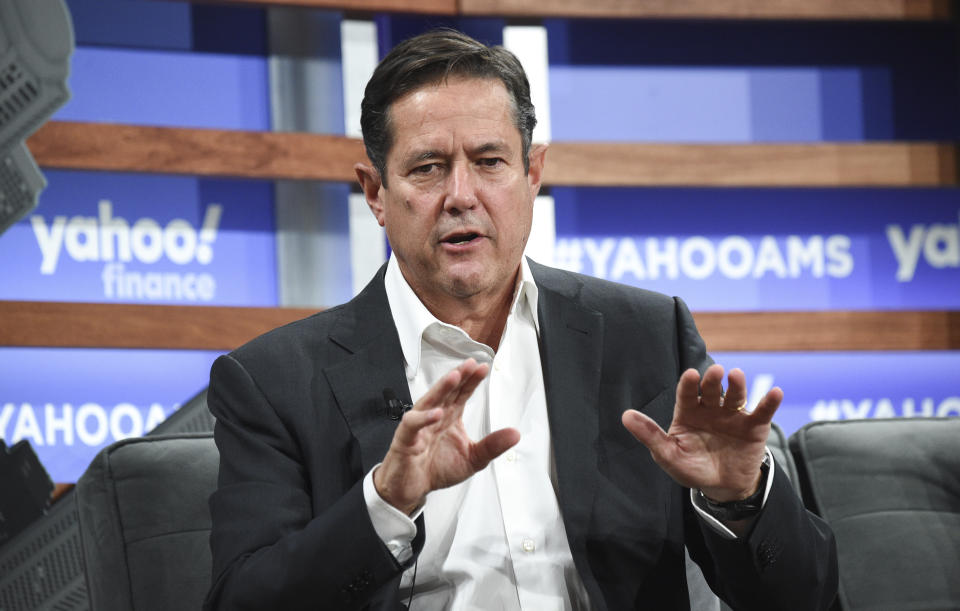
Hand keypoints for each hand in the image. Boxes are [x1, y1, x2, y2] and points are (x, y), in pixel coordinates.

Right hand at [374, 358, 520, 514]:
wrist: (411, 488)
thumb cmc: (436, 469)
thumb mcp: (472, 459)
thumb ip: (492, 446)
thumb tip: (515, 434)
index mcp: (450, 417)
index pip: (462, 394)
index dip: (472, 380)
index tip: (484, 368)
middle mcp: (434, 417)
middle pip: (447, 392)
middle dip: (459, 376)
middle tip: (471, 364)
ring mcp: (419, 426)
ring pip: (429, 401)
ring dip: (441, 388)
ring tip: (454, 377)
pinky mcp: (405, 439)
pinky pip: (413, 425)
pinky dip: (423, 418)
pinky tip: (436, 413)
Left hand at [621, 364, 780, 501]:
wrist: (722, 488)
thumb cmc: (691, 468)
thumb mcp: (668, 454)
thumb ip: (650, 435)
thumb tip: (625, 416)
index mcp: (688, 412)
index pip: (687, 394)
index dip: (689, 385)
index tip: (691, 375)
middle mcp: (710, 408)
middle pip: (711, 390)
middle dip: (712, 381)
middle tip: (715, 371)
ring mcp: (733, 415)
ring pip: (735, 396)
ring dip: (737, 385)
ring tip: (737, 375)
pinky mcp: (754, 426)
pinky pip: (762, 411)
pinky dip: (769, 402)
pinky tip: (775, 393)